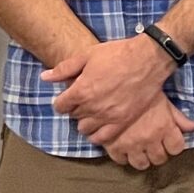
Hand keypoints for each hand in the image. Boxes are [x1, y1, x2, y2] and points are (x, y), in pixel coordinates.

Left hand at [44, 33, 176, 144]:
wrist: (148, 59)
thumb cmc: (118, 54)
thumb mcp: (88, 55)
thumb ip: (64, 68)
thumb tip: (45, 77)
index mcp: (81, 91)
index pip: (60, 106)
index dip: (63, 100)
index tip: (69, 96)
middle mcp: (92, 107)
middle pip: (73, 116)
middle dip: (75, 108)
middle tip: (84, 100)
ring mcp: (108, 116)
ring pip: (85, 129)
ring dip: (85, 121)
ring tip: (92, 112)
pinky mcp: (122, 121)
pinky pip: (102, 138)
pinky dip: (97, 135)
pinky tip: (99, 126)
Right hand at [101, 96, 193, 170]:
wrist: (114, 88)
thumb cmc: (142, 93)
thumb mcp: (164, 102)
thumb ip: (180, 118)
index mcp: (164, 127)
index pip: (176, 148)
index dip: (174, 145)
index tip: (169, 142)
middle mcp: (149, 139)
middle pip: (159, 159)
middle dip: (159, 153)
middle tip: (154, 146)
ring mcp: (131, 144)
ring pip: (141, 164)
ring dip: (143, 159)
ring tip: (141, 150)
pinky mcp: (114, 146)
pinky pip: (121, 161)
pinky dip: (124, 157)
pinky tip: (125, 148)